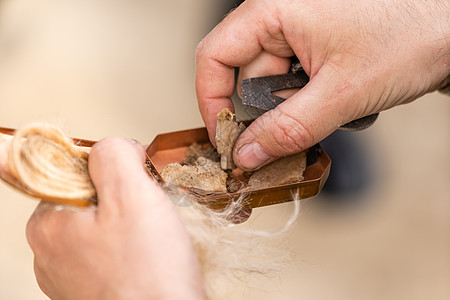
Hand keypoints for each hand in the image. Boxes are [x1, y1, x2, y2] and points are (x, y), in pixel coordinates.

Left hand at [26, 138, 204, 299]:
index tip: (138, 186)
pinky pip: (114, 253)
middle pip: (95, 198)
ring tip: (153, 242)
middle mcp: (50, 251)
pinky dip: (135, 249)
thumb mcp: (132, 193)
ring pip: (107, 226)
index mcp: (48, 223)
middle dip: (128, 199)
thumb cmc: (148, 272)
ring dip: (134, 225)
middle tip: (150, 217)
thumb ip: (114, 155)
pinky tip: (150, 260)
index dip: (116, 170)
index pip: (78, 170)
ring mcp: (71, 275)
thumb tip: (114, 146)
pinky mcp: (93, 290)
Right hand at [196, 0, 449, 169]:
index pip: (215, 56)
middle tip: (280, 143)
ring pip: (270, 82)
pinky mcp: (315, 42)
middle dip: (260, 114)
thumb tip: (247, 154)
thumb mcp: (342, 93)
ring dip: (289, 110)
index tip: (225, 138)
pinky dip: (304, 102)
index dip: (212, 101)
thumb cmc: (412, 33)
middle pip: (243, 74)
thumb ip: (288, 128)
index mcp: (273, 9)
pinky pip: (292, 80)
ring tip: (326, 113)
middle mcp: (279, 14)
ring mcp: (298, 28)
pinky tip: (332, 104)